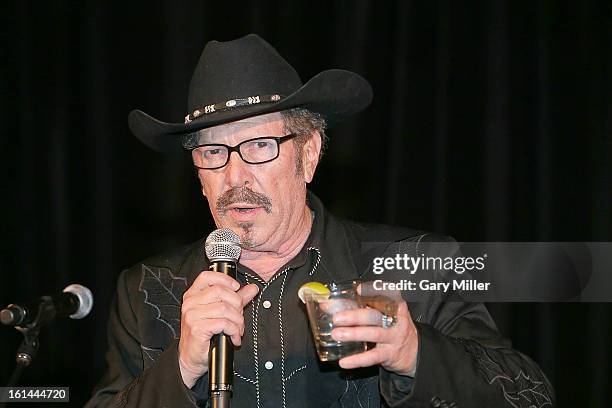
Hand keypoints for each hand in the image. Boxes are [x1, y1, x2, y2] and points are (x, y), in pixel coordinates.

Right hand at [178, 271, 258, 387]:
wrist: (191, 357)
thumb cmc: (204, 334)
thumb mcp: (220, 313)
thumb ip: (236, 299)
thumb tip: (252, 288)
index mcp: (193, 295)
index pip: (207, 277)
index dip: (224, 279)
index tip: (236, 288)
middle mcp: (190, 303)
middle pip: (221, 292)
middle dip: (237, 304)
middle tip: (239, 317)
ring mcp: (192, 315)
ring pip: (225, 308)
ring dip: (238, 321)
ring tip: (238, 330)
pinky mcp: (197, 328)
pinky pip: (223, 323)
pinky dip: (234, 331)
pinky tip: (234, 337)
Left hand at [331, 299, 417, 375]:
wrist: (414, 351)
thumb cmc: (392, 328)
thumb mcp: (383, 314)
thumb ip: (360, 307)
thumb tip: (328, 305)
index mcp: (393, 306)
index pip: (381, 296)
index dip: (370, 292)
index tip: (358, 290)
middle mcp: (395, 320)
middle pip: (375, 315)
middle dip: (355, 316)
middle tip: (337, 318)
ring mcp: (393, 337)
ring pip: (374, 334)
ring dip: (354, 334)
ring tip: (337, 334)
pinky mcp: (390, 354)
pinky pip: (372, 357)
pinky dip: (357, 360)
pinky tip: (344, 361)